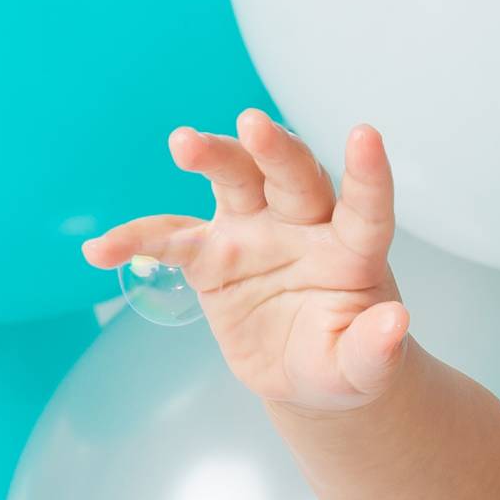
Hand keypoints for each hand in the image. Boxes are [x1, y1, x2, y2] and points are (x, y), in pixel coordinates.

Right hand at [81, 109, 409, 414]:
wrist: (307, 374)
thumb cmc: (347, 361)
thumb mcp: (366, 368)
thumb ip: (378, 348)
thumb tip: (396, 323)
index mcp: (352, 249)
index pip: (366, 206)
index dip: (368, 173)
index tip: (366, 135)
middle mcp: (304, 226)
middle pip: (291, 175)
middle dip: (273, 149)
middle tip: (252, 125)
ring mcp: (254, 232)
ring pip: (234, 180)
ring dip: (211, 156)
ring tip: (183, 144)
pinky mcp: (211, 254)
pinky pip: (170, 240)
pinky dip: (137, 241)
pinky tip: (102, 250)